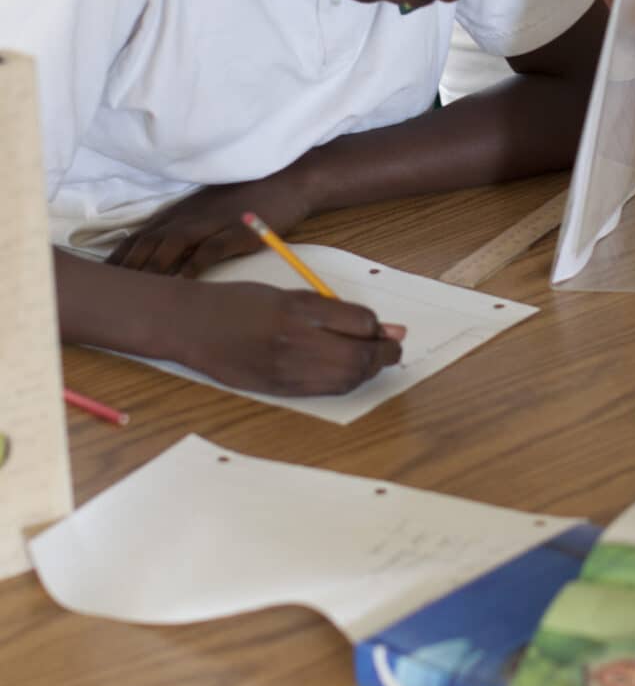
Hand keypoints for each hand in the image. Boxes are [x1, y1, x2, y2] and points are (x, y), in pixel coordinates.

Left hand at [107, 175, 310, 276]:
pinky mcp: (238, 231)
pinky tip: (183, 281)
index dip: (119, 258)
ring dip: (152, 267)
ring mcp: (214, 222)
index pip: (141, 237)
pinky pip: (212, 248)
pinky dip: (195, 264)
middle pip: (149, 243)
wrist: (290, 178)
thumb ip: (185, 225)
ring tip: (136, 291)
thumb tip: (162, 251)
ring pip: (173, 245)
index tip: (101, 279)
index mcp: (182, 213)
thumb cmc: (250, 194)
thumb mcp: (209, 207)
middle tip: (107, 291)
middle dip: (126, 267)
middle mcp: (191, 217)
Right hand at [181, 280, 404, 395]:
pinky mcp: (276, 389)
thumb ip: (333, 310)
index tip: (384, 327)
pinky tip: (345, 372)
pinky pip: (323, 391)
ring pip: (345, 378)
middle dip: (384, 354)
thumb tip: (380, 326)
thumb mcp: (288, 294)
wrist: (192, 325)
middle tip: (392, 348)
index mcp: (296, 307)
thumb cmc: (240, 302)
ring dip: (366, 371)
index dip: (379, 327)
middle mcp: (292, 339)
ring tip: (371, 360)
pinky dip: (344, 382)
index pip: (359, 322)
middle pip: (358, 356)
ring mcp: (283, 369)